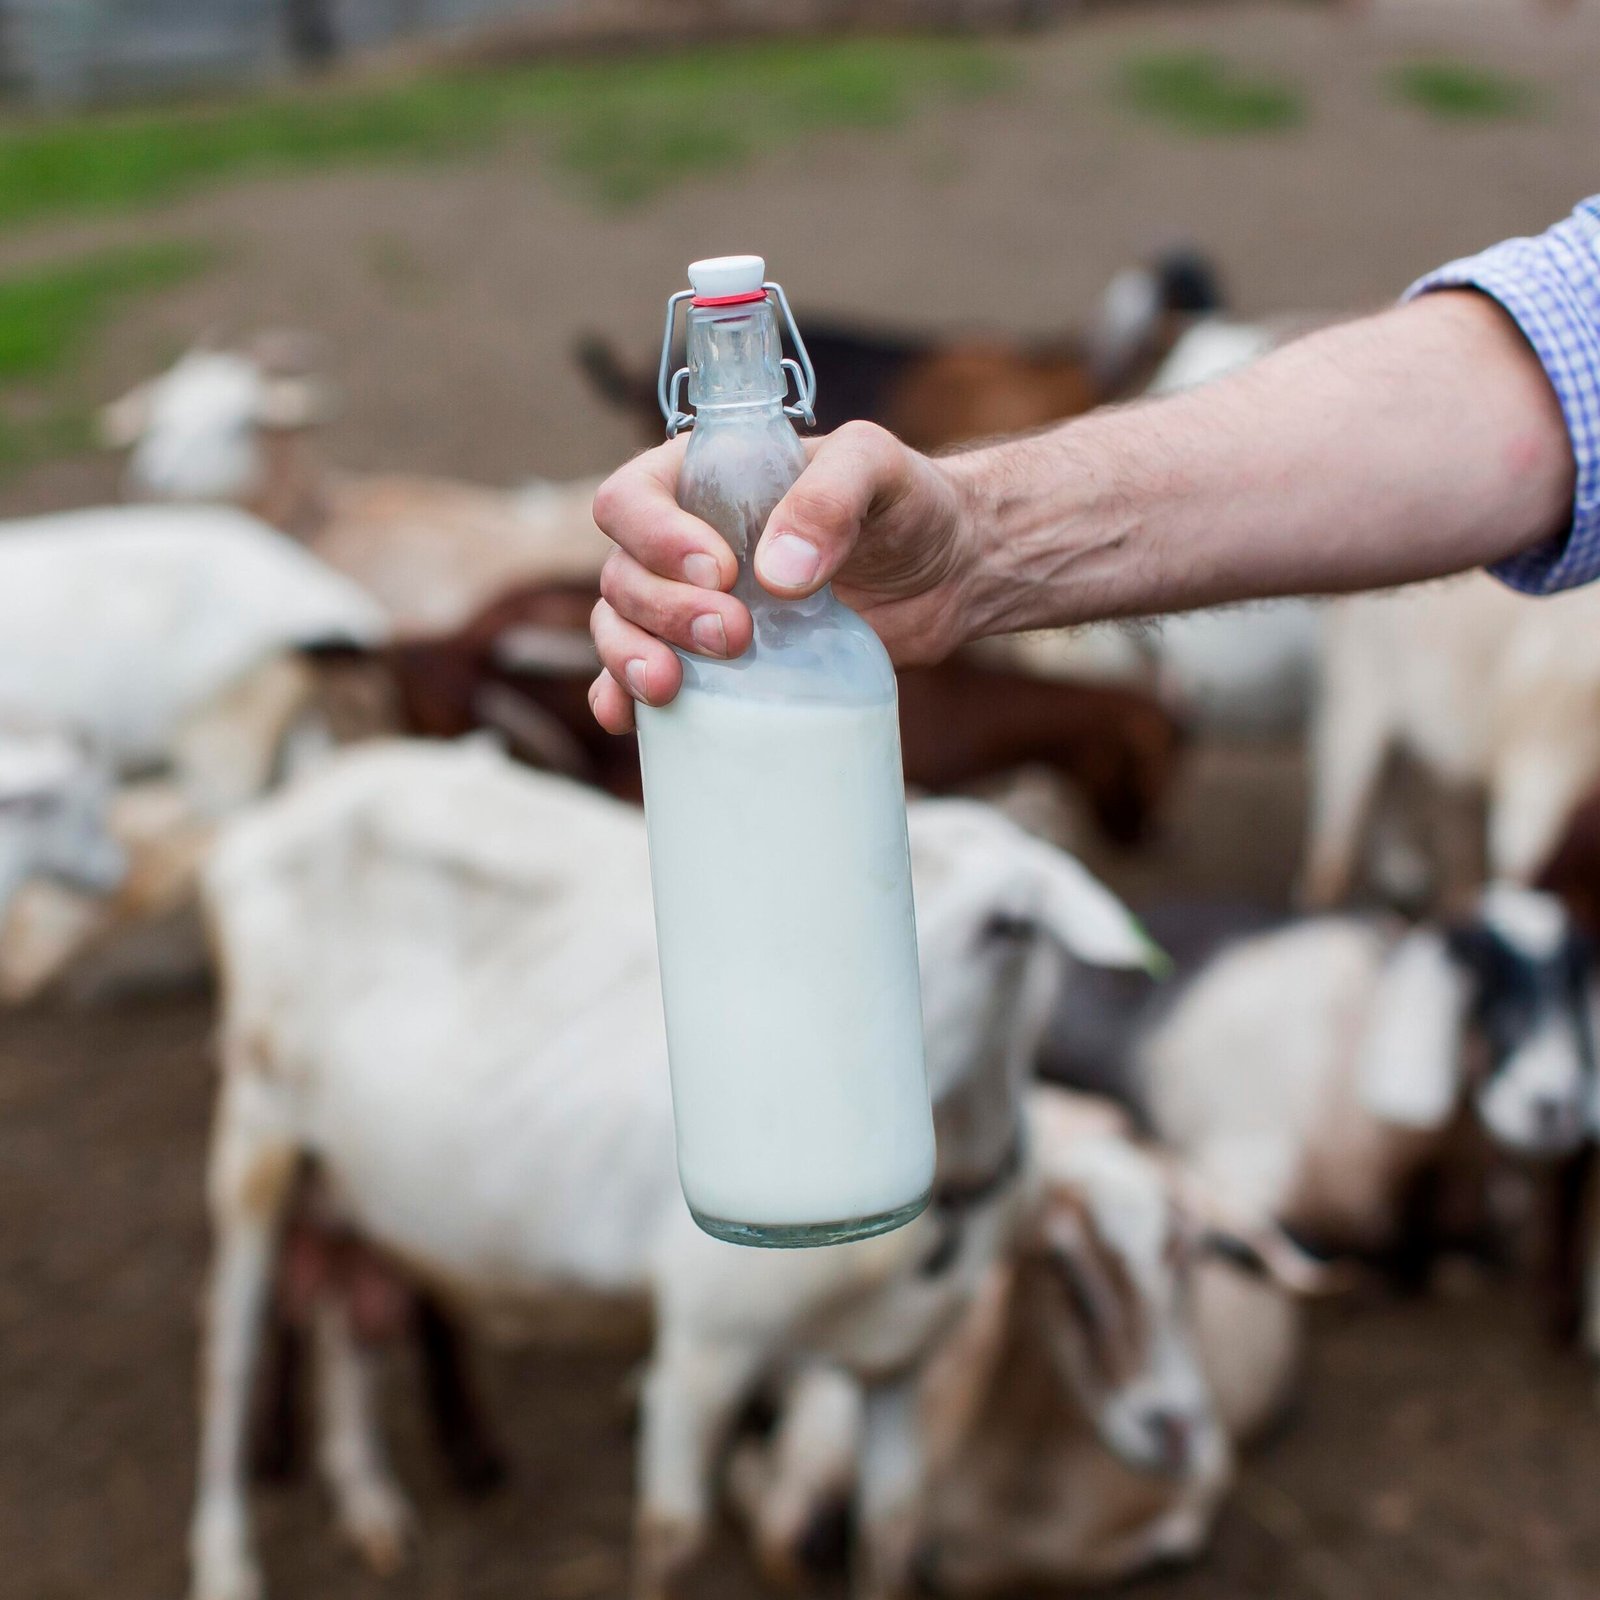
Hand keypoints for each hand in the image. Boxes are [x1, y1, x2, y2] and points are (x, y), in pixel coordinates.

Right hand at [588, 421, 979, 731]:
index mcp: (701, 479)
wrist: (946, 574)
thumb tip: (775, 576)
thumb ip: (830, 498)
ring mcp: (691, 606)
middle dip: (663, 611)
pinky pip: (640, 682)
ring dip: (630, 659)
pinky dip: (622, 700)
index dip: (655, 538)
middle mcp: (681, 542)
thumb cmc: (908, 504)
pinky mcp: (712, 663)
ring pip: (619, 629)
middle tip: (735, 634)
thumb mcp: (879, 468)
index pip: (630, 500)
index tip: (721, 572)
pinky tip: (629, 719)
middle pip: (623, 576)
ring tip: (670, 686)